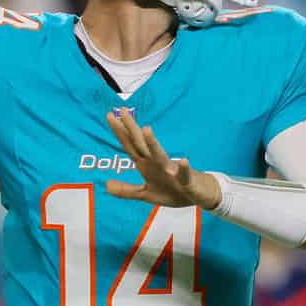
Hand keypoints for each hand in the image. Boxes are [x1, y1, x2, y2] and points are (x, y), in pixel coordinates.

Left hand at [103, 109, 220, 208]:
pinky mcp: (187, 181)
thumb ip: (126, 190)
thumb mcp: (146, 194)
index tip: (109, 115)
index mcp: (147, 165)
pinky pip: (185, 175)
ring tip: (146, 129)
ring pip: (161, 156)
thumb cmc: (173, 191)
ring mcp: (172, 171)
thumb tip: (106, 185)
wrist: (199, 194)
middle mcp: (157, 163)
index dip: (120, 133)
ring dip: (154, 144)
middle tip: (121, 110)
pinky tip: (183, 161)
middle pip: (142, 145)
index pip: (130, 146)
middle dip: (132, 129)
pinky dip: (183, 169)